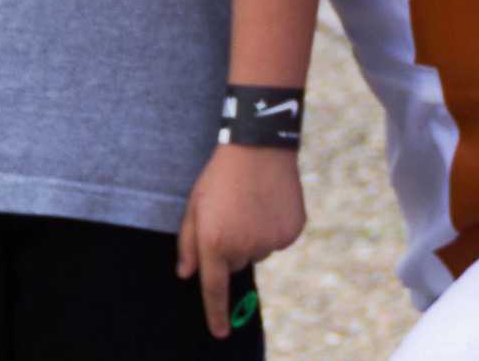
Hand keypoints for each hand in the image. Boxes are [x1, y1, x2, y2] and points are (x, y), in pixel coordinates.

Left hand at [177, 144, 302, 339]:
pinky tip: (269, 202)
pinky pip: (278, 241)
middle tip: (231, 212)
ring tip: (250, 203)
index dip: (216, 314)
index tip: (220, 333)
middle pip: (236, 263)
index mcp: (215, 242)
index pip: (214, 289)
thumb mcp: (194, 204)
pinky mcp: (291, 233)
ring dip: (252, 235)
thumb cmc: (220, 175)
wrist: (259, 146)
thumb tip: (186, 274)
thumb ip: (188, 243)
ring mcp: (271, 242)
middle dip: (230, 245)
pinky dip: (273, 228)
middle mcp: (244, 247)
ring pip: (258, 251)